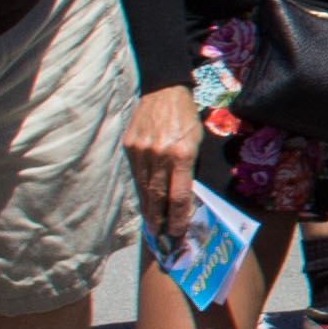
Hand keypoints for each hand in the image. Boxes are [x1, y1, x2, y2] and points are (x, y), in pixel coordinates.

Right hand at [126, 82, 201, 244]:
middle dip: (160, 220)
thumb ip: (190, 168)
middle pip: (158, 197)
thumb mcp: (198, 141)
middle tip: (161, 237)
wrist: (163, 91)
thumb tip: (184, 196)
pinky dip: (140, 190)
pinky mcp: (129, 147)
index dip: (178, 218)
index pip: (180, 196)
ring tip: (152, 225)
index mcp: (182, 154)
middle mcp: (160, 155)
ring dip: (148, 209)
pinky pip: (135, 175)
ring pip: (143, 188)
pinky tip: (144, 201)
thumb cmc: (187, 118)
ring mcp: (141, 151)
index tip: (178, 232)